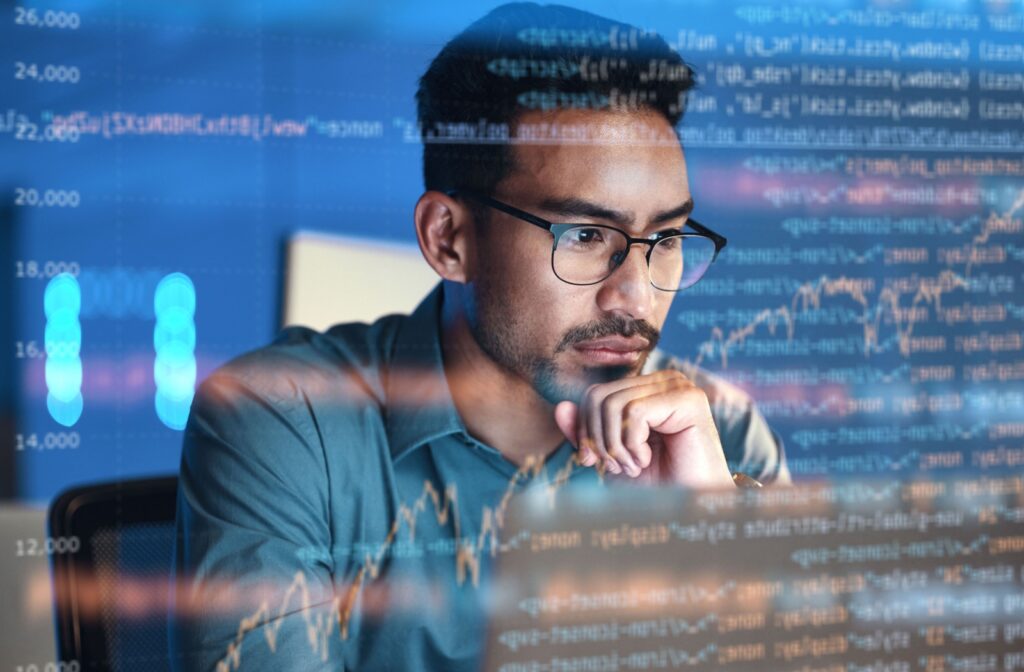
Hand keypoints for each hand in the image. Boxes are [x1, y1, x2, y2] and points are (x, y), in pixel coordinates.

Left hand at [553, 370, 733, 487]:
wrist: (691, 508)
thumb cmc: (655, 483)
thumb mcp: (609, 457)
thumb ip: (585, 433)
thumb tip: (560, 407)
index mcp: (645, 389)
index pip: (594, 394)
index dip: (585, 430)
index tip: (596, 462)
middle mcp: (662, 380)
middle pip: (598, 397)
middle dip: (599, 440)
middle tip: (618, 467)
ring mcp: (678, 386)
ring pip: (613, 405)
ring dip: (616, 446)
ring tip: (634, 466)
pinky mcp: (689, 399)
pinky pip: (635, 412)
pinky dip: (631, 444)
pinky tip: (646, 460)